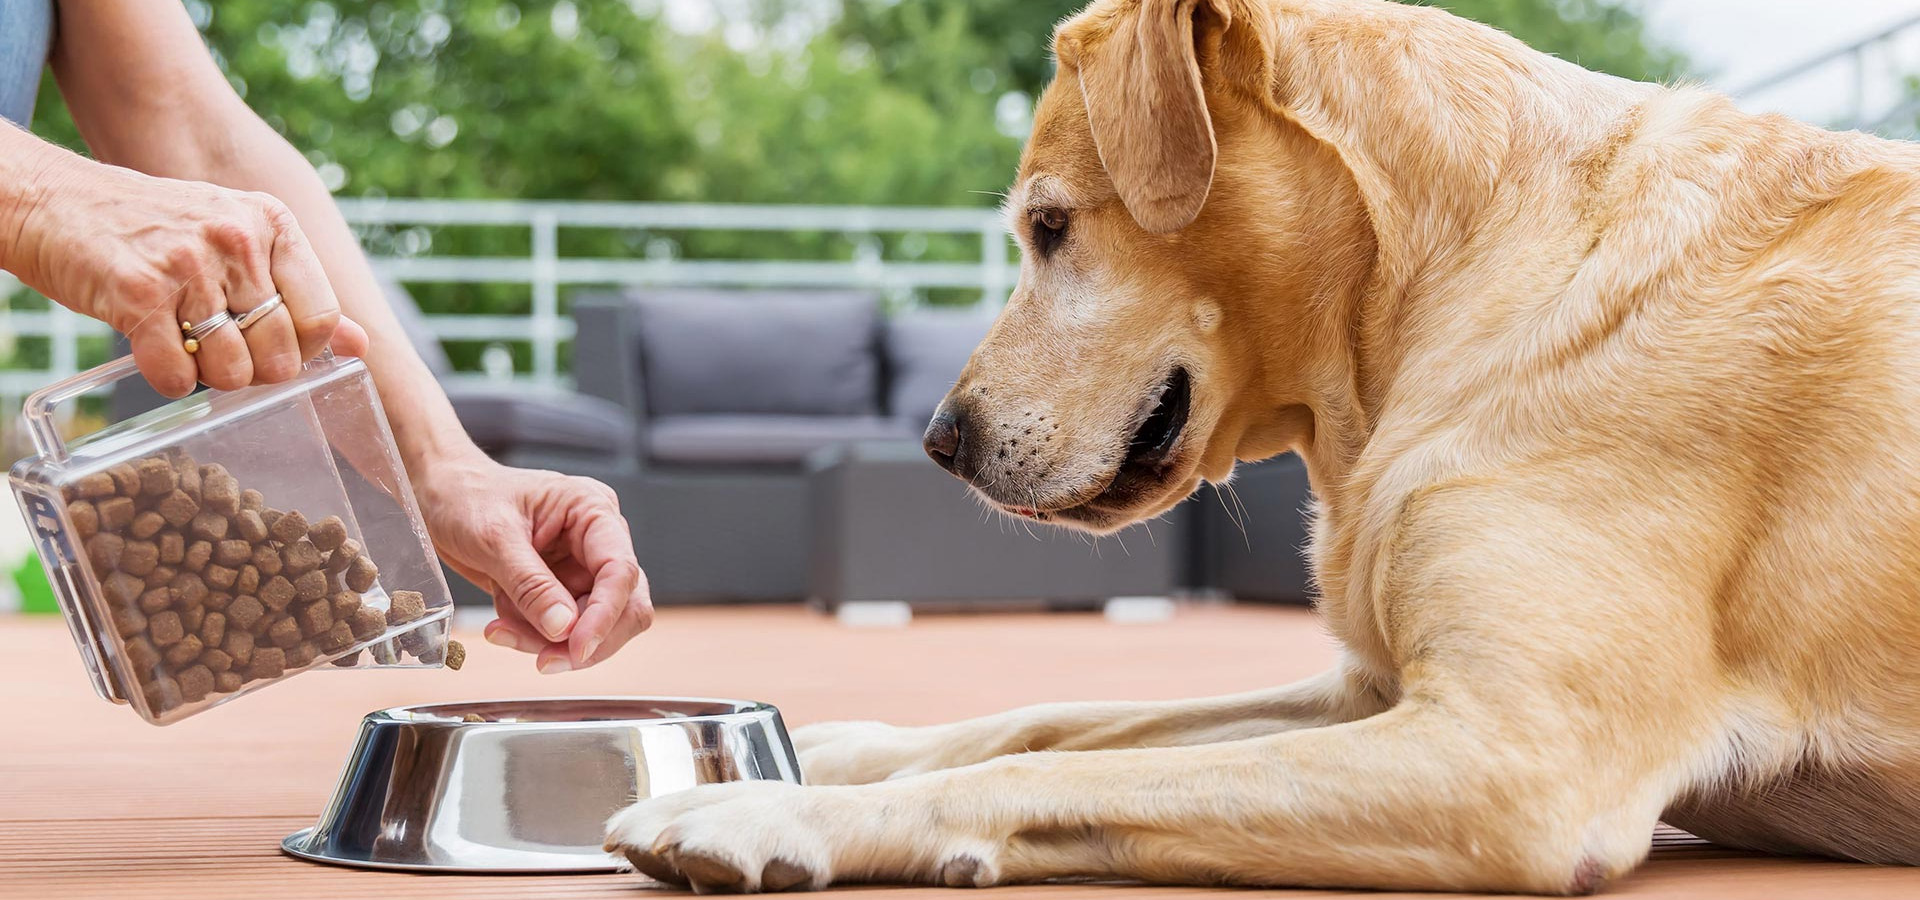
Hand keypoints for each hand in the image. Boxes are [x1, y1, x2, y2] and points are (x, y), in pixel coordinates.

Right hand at [8, 154, 365, 396]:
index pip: (321, 315)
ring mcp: (188, 263)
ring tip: (185, 345)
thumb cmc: (153, 230)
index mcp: (272, 223)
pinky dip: (168, 381)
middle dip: (255, 370)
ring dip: (210, 377)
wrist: (55, 203)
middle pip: (281, 350)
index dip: (302, 349)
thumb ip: (298, 293)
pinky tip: (154, 352)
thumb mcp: (237, 241)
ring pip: (234, 370)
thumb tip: (360, 345)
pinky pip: (178, 376)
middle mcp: (237, 238)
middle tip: (220, 350)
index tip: (271, 345)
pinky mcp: (139, 292)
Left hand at [414, 453, 652, 671]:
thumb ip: (531, 584)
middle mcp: (597, 540)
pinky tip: (502, 624)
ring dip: (549, 640)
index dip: (605, 614)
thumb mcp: (494, 538)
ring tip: (502, 630)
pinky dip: (532, 636)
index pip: (620, 570)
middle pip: (623, 605)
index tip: (578, 648)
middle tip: (546, 660)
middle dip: (585, 638)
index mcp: (593, 511)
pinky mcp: (560, 589)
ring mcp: (580, 567)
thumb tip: (563, 627)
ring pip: (591, 625)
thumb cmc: (466, 496)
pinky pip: (561, 629)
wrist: (439, 496)